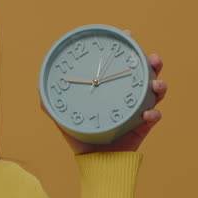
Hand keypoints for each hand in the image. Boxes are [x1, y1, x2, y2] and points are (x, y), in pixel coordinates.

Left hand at [47, 30, 166, 154]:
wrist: (94, 162)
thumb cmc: (80, 137)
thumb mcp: (63, 116)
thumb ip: (50, 102)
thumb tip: (38, 86)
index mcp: (112, 87)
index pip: (122, 63)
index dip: (127, 47)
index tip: (128, 35)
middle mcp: (127, 95)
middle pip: (146, 72)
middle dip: (152, 62)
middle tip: (152, 58)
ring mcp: (138, 109)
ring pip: (156, 90)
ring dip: (159, 84)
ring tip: (156, 85)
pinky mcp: (144, 126)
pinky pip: (155, 116)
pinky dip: (154, 113)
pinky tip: (148, 114)